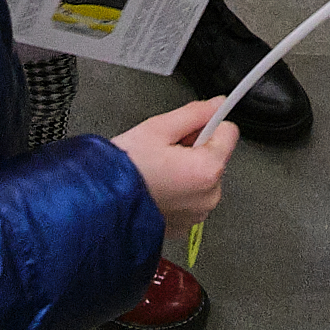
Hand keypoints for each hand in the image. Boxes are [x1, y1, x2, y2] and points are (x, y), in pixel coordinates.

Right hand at [113, 98, 238, 231]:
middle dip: (194, 148)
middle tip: (164, 150)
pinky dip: (179, 190)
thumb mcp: (157, 128)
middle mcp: (209, 196)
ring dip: (186, 170)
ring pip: (203, 177)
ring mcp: (198, 213)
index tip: (188, 126)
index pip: (229, 131)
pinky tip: (158, 186)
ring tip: (158, 169)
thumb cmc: (124, 171)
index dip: (206, 124)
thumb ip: (193, 113)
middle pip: (215, 155)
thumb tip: (216, 104)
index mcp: (207, 169)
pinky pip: (192, 197)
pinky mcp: (186, 224)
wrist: (101, 206)